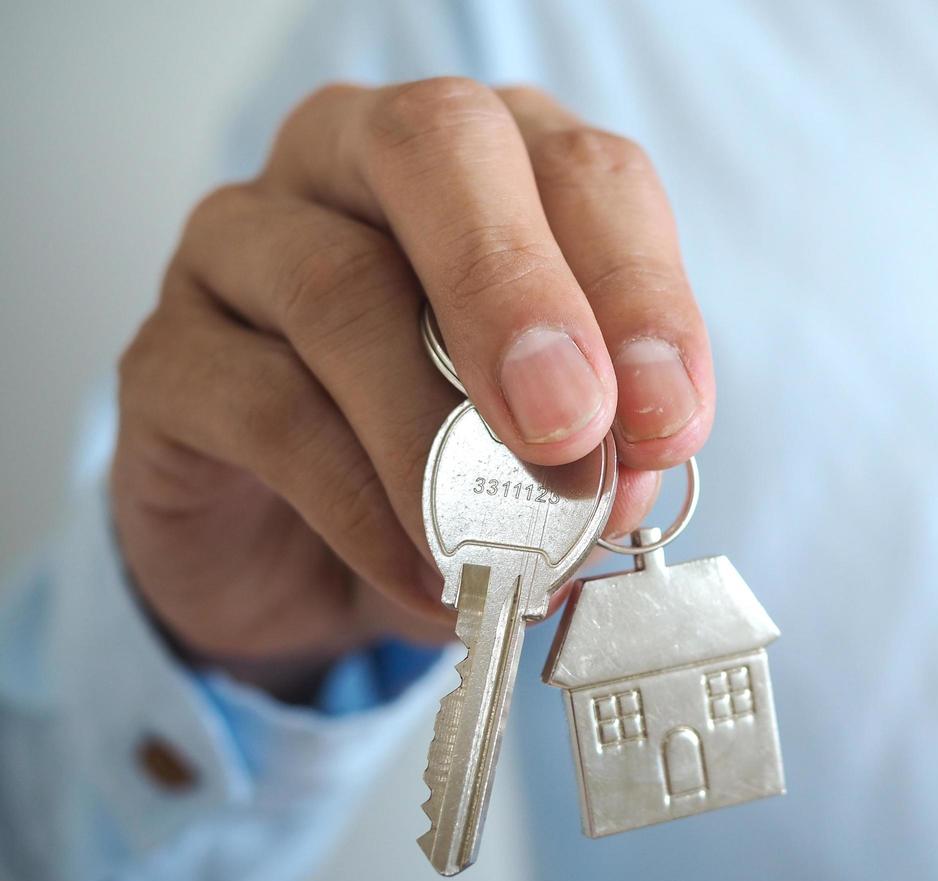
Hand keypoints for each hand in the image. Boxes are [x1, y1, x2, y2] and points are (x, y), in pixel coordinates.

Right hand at [112, 79, 713, 697]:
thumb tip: (625, 474)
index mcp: (493, 165)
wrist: (308, 560)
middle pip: (437, 149)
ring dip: (436, 433)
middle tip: (569, 427)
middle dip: (519, 292)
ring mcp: (246, 243)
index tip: (666, 419)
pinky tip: (420, 572)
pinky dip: (359, 504)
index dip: (638, 290)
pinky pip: (266, 407)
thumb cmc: (451, 468)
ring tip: (496, 547)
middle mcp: (361, 164)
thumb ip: (597, 439)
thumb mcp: (552, 452)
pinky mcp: (169, 353)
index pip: (582, 172)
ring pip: (339, 287)